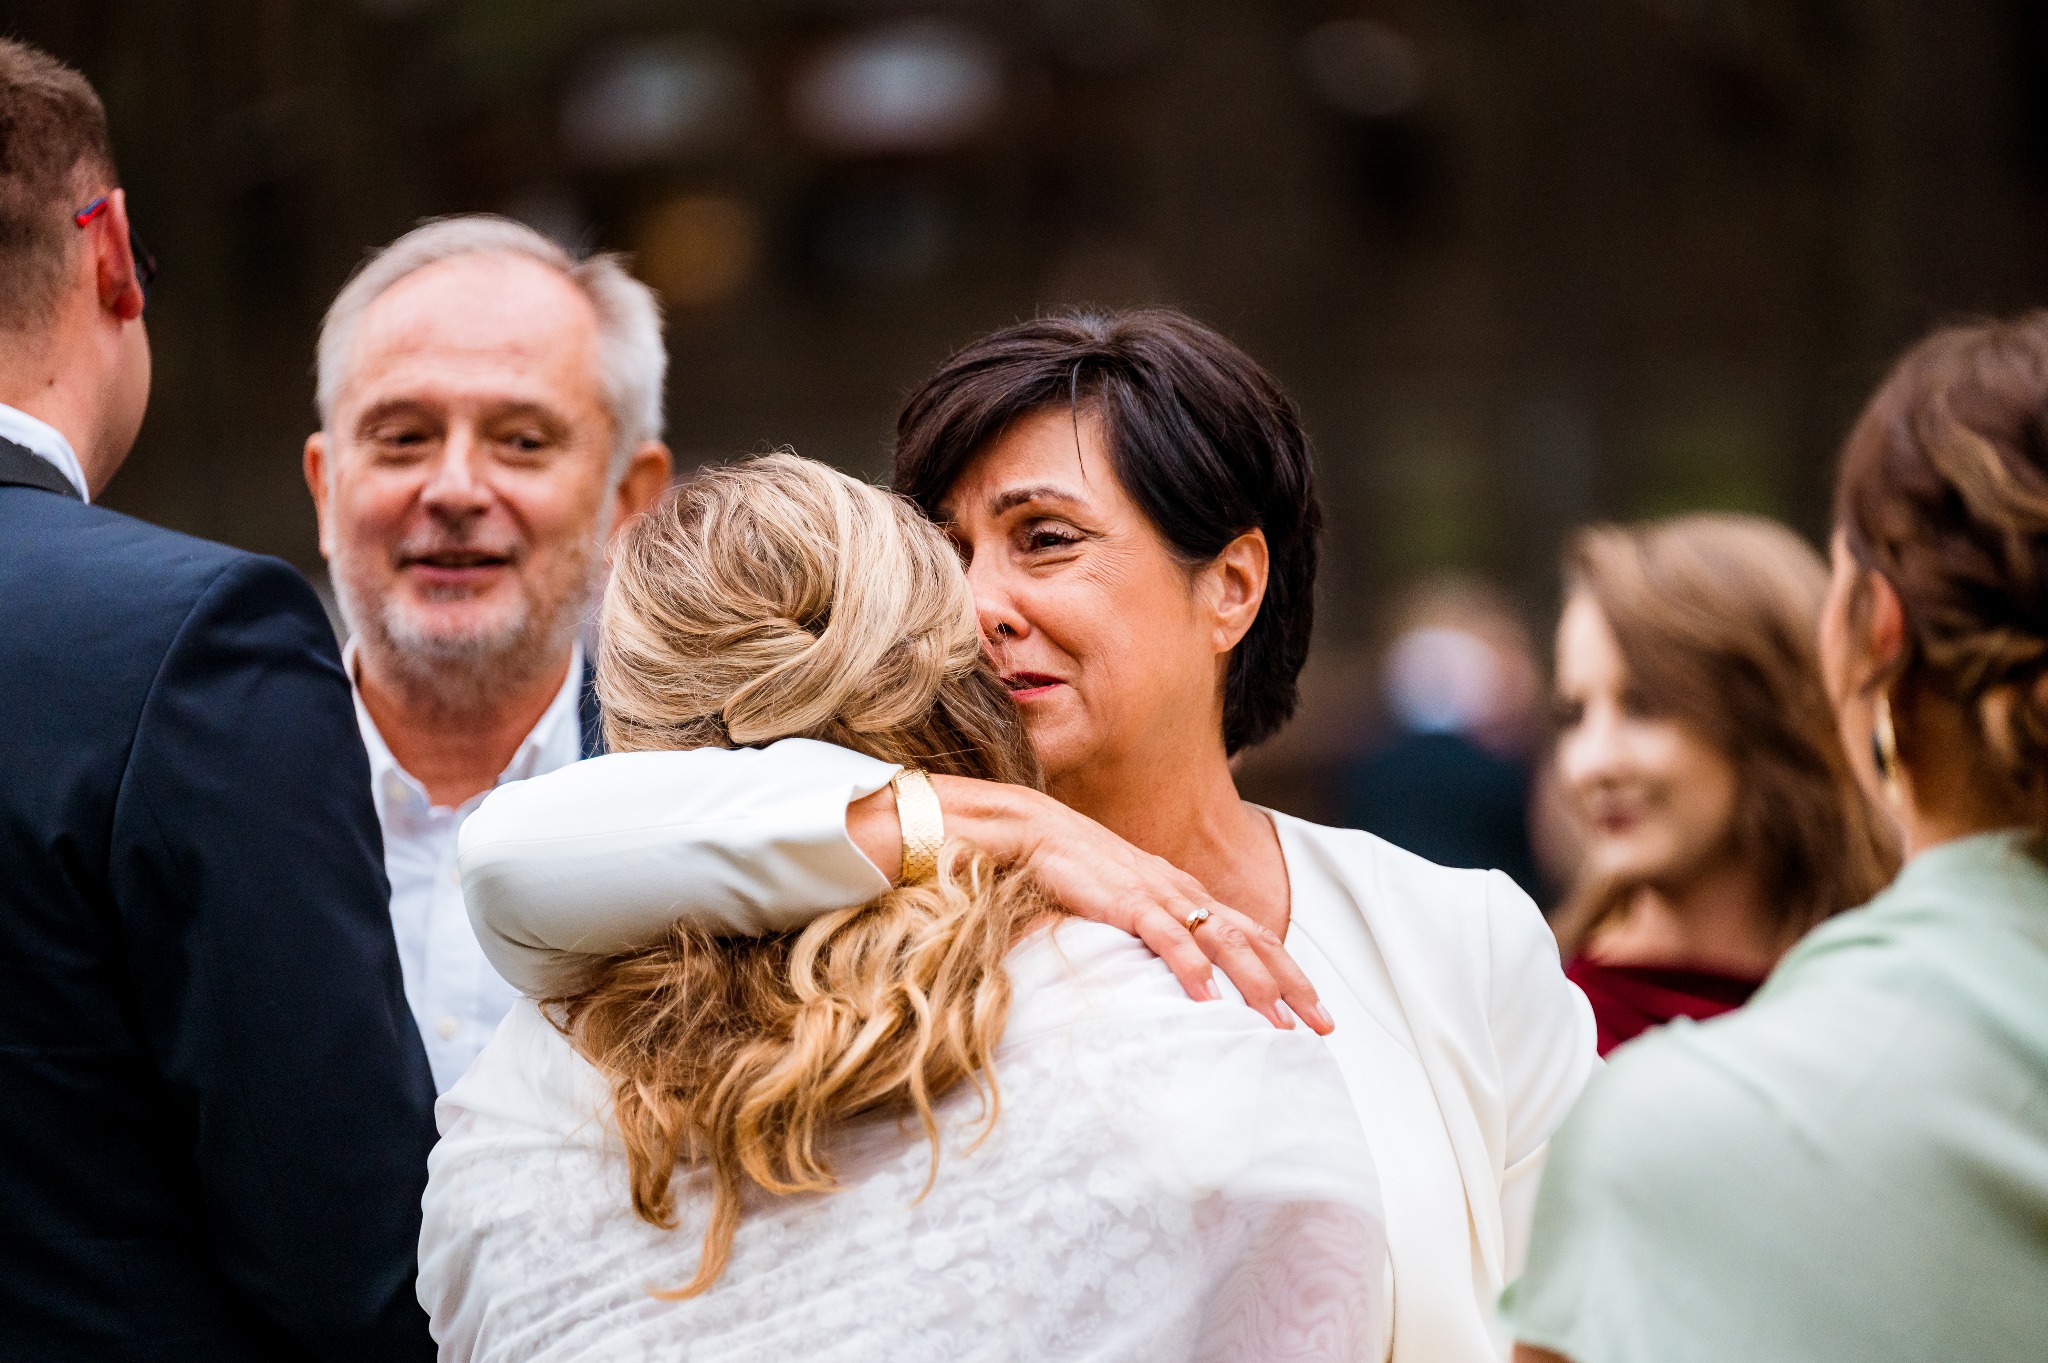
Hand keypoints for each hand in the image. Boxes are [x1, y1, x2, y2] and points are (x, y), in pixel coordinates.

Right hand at [897, 778, 1332, 1034]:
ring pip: (1224, 942)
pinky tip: (1209, 1000)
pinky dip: (1193, 969)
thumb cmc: (1073, 870)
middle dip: (1292, 984)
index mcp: (1186, 894)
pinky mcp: (1127, 901)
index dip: (1288, 970)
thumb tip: (1168, 979)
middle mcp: (1184, 892)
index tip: (1316, 1010)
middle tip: (1323, 1027)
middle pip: (1254, 940)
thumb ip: (1149, 933)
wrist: (1033, 830)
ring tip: (1278, 1024)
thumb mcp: (1123, 905)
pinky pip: (1169, 938)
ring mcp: (1158, 895)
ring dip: (1256, 984)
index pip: (1252, 933)